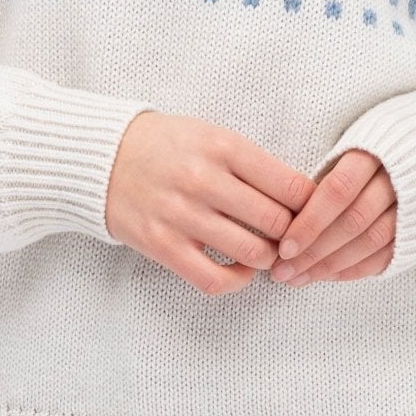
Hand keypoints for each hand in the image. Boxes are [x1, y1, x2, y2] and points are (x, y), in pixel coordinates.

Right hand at [104, 111, 315, 295]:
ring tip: (267, 250)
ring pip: (253, 253)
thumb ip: (253, 164)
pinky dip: (238, 280)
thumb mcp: (212, 135)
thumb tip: (303, 199)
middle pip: (278, 223)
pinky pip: (215, 280)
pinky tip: (241, 268)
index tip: (313, 212)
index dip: (312, 205)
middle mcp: (203, 180)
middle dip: (293, 234)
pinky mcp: (162, 245)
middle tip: (292, 236)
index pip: (291, 186)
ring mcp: (181, 215)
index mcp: (222, 147)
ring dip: (269, 257)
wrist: (103, 158)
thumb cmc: (167, 146)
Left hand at [266, 149, 397, 283]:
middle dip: (315, 251)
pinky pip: (387, 255)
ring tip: (299, 278)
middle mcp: (398, 179)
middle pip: (354, 221)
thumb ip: (325, 175)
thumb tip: (285, 213)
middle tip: (283, 272)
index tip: (284, 248)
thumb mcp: (351, 146)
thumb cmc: (375, 149)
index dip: (310, 222)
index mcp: (376, 152)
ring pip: (370, 242)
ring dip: (332, 265)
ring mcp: (414, 206)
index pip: (338, 191)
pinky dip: (356, 268)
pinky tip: (329, 276)